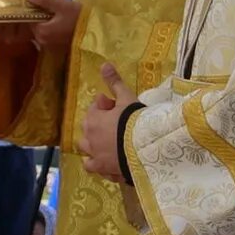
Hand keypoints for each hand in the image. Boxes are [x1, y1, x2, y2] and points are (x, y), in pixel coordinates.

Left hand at [26, 0, 79, 55]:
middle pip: (35, 25)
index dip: (32, 9)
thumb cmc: (79, 18)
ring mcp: (51, 46)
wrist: (97, 32)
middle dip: (39, 15)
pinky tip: (61, 19)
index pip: (28, 19)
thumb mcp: (61, 5)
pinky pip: (50, 35)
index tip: (39, 0)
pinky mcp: (59, 47)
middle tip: (49, 3)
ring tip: (55, 10)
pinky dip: (53, 27)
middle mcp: (43, 41)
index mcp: (41, 31)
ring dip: (47, 21)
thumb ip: (44, 0)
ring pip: (43, 30)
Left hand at [77, 63, 135, 180]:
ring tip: (109, 143)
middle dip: (98, 124)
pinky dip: (100, 165)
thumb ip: (114, 81)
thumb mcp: (126, 98)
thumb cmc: (135, 121)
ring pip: (87, 151)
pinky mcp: (105, 171)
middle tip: (116, 121)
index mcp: (92, 121)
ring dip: (94, 146)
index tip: (116, 104)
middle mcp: (89, 140)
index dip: (105, 105)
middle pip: (88, 129)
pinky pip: (96, 169)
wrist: (146, 148)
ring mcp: (96, 158)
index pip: (94, 108)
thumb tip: (104, 64)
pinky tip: (109, 162)